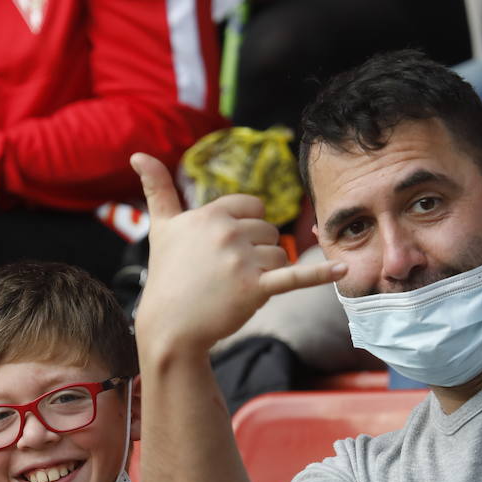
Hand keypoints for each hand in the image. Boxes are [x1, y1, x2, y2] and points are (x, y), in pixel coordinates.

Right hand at [131, 152, 345, 353]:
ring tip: (236, 287)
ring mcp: (242, 260)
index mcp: (211, 213)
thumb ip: (156, 189)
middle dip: (257, 251)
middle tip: (227, 274)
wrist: (170, 327)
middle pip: (269, 230)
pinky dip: (321, 274)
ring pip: (279, 254)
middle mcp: (227, 231)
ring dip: (267, 271)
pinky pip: (295, 276)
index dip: (246, 228)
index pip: (253, 207)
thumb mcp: (161, 228)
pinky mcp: (255, 289)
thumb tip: (137, 153)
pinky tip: (344, 268)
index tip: (225, 249)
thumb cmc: (168, 276)